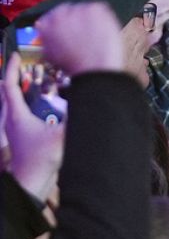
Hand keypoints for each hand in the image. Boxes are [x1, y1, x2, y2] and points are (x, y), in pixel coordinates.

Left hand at [1, 54, 64, 201]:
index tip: (17, 56)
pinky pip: (17, 112)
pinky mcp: (19, 136)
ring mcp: (14, 128)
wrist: (30, 181)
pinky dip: (23, 102)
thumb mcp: (62, 136)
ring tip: (31, 81)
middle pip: (8, 92)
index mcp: (17, 115)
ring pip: (11, 102)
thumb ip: (77, 118)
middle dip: (15, 76)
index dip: (12, 68)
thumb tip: (90, 103)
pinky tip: (36, 104)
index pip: (10, 86)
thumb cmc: (41, 161)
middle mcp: (11, 119)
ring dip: (19, 89)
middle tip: (24, 65)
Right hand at [36, 2, 125, 74]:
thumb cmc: (74, 66)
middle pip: (69, 11)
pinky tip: (103, 32)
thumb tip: (45, 29)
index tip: (73, 31)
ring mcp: (78, 9)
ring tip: (96, 37)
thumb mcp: (50, 54)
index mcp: (46, 23)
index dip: (65, 25)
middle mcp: (59, 12)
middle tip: (87, 35)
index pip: (54, 17)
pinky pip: (100, 9)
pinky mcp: (95, 8)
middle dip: (78, 21)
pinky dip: (103, 19)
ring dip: (90, 20)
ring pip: (85, 10)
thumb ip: (46, 38)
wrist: (93, 69)